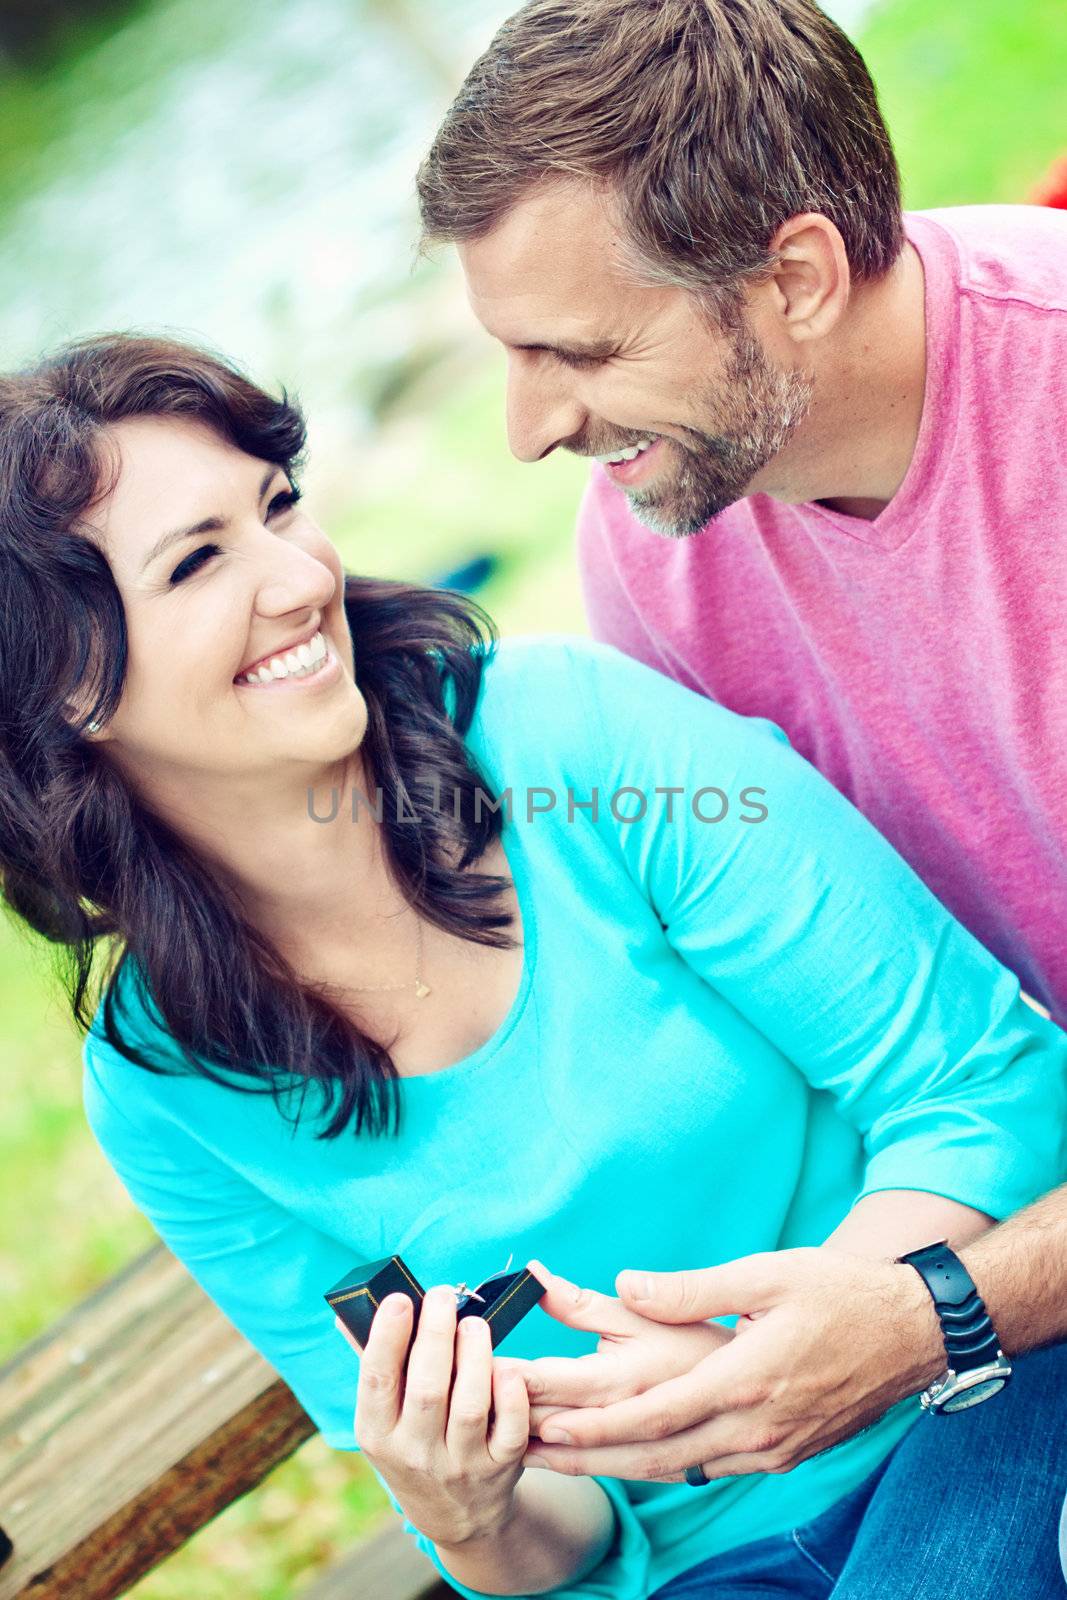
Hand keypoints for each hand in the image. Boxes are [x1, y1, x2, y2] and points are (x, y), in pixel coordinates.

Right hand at [335, 1283, 528, 1545]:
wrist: (453, 1516)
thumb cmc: (412, 1445)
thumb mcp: (382, 1420)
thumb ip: (373, 1365)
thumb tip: (346, 1315)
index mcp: (378, 1434)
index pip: (377, 1381)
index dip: (387, 1337)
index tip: (400, 1298)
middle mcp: (415, 1454)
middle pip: (427, 1389)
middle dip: (436, 1335)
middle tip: (442, 1296)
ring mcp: (459, 1465)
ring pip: (469, 1407)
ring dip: (474, 1358)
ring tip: (474, 1323)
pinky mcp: (499, 1469)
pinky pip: (509, 1432)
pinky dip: (511, 1398)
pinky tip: (508, 1368)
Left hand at [522, 1249, 945, 1482]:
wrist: (912, 1331)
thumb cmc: (838, 1293)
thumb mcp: (765, 1274)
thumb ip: (691, 1289)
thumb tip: (627, 1282)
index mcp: (746, 1380)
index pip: (656, 1415)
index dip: (598, 1427)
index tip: (550, 1428)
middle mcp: (757, 1427)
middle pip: (659, 1455)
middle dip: (593, 1459)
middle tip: (536, 1456)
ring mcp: (774, 1448)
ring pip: (685, 1468)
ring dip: (624, 1467)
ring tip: (572, 1462)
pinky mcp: (787, 1453)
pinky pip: (717, 1466)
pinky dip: (672, 1465)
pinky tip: (641, 1458)